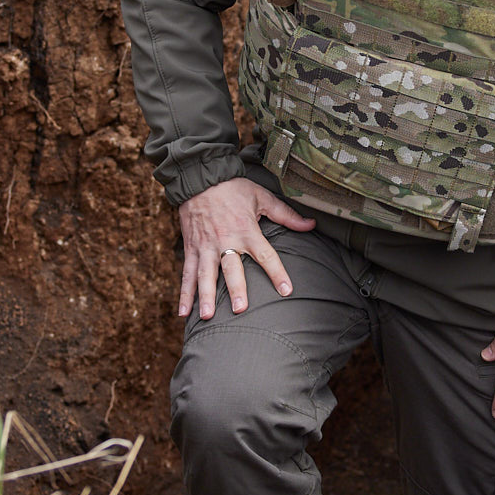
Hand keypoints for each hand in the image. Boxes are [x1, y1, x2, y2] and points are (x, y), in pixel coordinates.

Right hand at [175, 178, 314, 319]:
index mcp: (246, 229)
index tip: (286, 290)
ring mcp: (206, 246)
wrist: (199, 178)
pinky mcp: (191, 248)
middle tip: (240, 309)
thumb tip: (312, 224)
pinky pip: (186, 273)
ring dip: (205, 296)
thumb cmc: (233, 188)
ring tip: (207, 316)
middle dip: (236, 288)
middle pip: (231, 268)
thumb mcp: (262, 197)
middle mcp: (226, 240)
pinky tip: (183, 312)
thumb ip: (287, 214)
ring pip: (205, 274)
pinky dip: (184, 293)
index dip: (276, 272)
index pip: (265, 254)